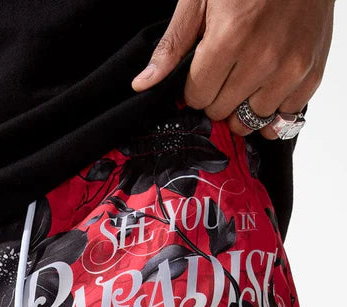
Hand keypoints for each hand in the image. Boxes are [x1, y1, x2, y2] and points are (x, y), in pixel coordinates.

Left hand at [132, 0, 334, 138]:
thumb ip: (173, 46)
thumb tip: (142, 85)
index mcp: (230, 38)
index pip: (197, 97)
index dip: (194, 86)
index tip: (203, 70)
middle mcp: (263, 59)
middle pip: (221, 112)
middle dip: (216, 96)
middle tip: (226, 69)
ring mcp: (290, 69)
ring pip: (250, 121)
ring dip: (243, 105)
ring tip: (247, 76)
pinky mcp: (311, 74)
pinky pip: (283, 116)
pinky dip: (273, 106)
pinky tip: (269, 82)